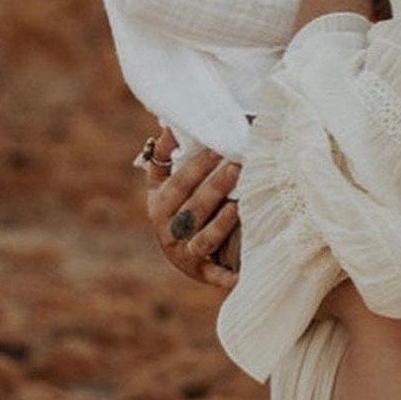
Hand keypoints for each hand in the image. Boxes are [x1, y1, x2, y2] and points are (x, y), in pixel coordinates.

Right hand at [144, 128, 242, 288]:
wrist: (179, 254)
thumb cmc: (178, 206)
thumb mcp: (164, 184)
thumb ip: (166, 156)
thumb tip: (170, 123)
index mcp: (159, 205)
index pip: (177, 184)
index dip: (195, 167)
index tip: (217, 147)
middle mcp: (168, 230)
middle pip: (193, 208)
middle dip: (215, 187)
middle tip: (238, 166)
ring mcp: (184, 252)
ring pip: (204, 239)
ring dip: (222, 223)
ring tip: (240, 205)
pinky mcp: (201, 272)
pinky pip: (215, 274)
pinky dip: (227, 276)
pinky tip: (242, 272)